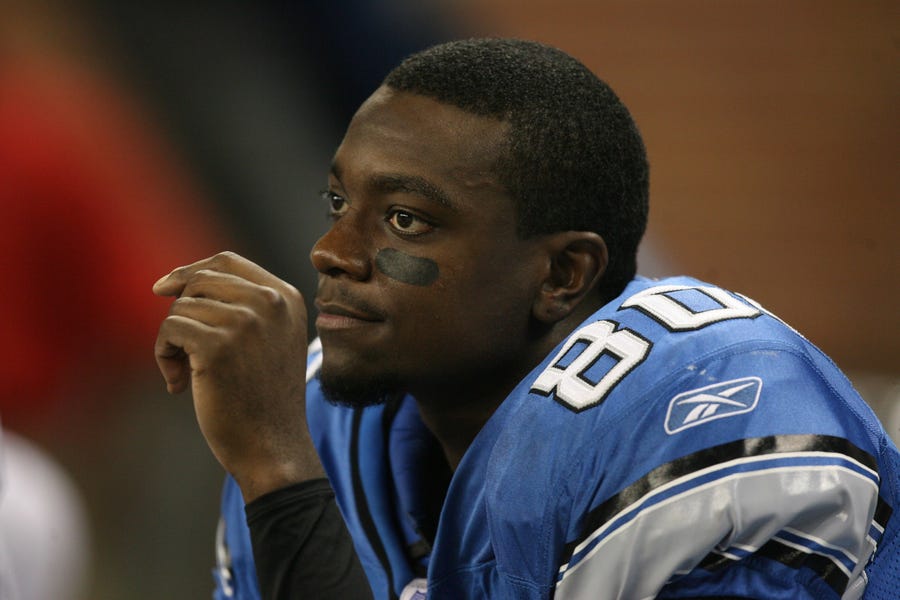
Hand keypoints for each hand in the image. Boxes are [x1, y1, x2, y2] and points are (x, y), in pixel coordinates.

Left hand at [153, 251, 323, 500]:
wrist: (273, 446)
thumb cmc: (263, 398)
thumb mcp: (270, 339)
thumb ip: (243, 305)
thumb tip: (175, 279)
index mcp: (287, 297)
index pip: (227, 261)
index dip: (191, 271)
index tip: (164, 289)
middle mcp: (271, 302)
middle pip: (199, 281)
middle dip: (181, 313)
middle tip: (183, 352)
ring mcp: (246, 321)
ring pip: (180, 307)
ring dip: (172, 342)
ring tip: (187, 375)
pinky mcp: (218, 345)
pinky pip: (169, 330)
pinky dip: (164, 356)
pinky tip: (179, 383)